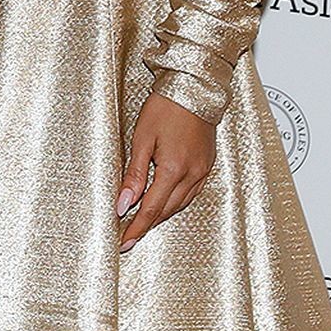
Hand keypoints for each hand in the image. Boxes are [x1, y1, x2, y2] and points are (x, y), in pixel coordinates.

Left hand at [117, 92, 215, 251]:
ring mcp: (202, 171)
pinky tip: (163, 202)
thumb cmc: (165, 108)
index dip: (136, 227)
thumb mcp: (141, 139)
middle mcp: (192, 175)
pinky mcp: (207, 166)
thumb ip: (134, 175)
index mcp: (173, 169)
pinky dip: (174, 202)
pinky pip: (190, 193)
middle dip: (146, 225)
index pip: (151, 209)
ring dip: (161, 215)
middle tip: (127, 236)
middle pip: (166, 211)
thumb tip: (124, 203)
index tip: (123, 241)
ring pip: (180, 204)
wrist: (194, 89)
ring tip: (141, 223)